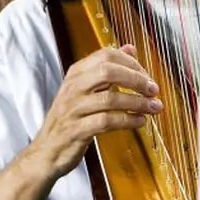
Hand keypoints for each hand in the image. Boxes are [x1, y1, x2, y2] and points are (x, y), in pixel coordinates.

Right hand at [29, 44, 161, 176]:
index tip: (146, 76)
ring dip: (137, 103)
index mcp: (76, 73)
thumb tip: (129, 48)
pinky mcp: (76, 130)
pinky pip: (106, 122)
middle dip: (136, 80)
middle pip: (108, 72)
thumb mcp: (85, 89)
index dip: (131, 63)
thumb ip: (106, 69)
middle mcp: (73, 87)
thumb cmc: (70, 119)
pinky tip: (140, 122)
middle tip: (153, 90)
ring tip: (154, 108)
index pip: (106, 55)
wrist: (46, 151)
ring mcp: (73, 109)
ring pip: (110, 99)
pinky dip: (127, 121)